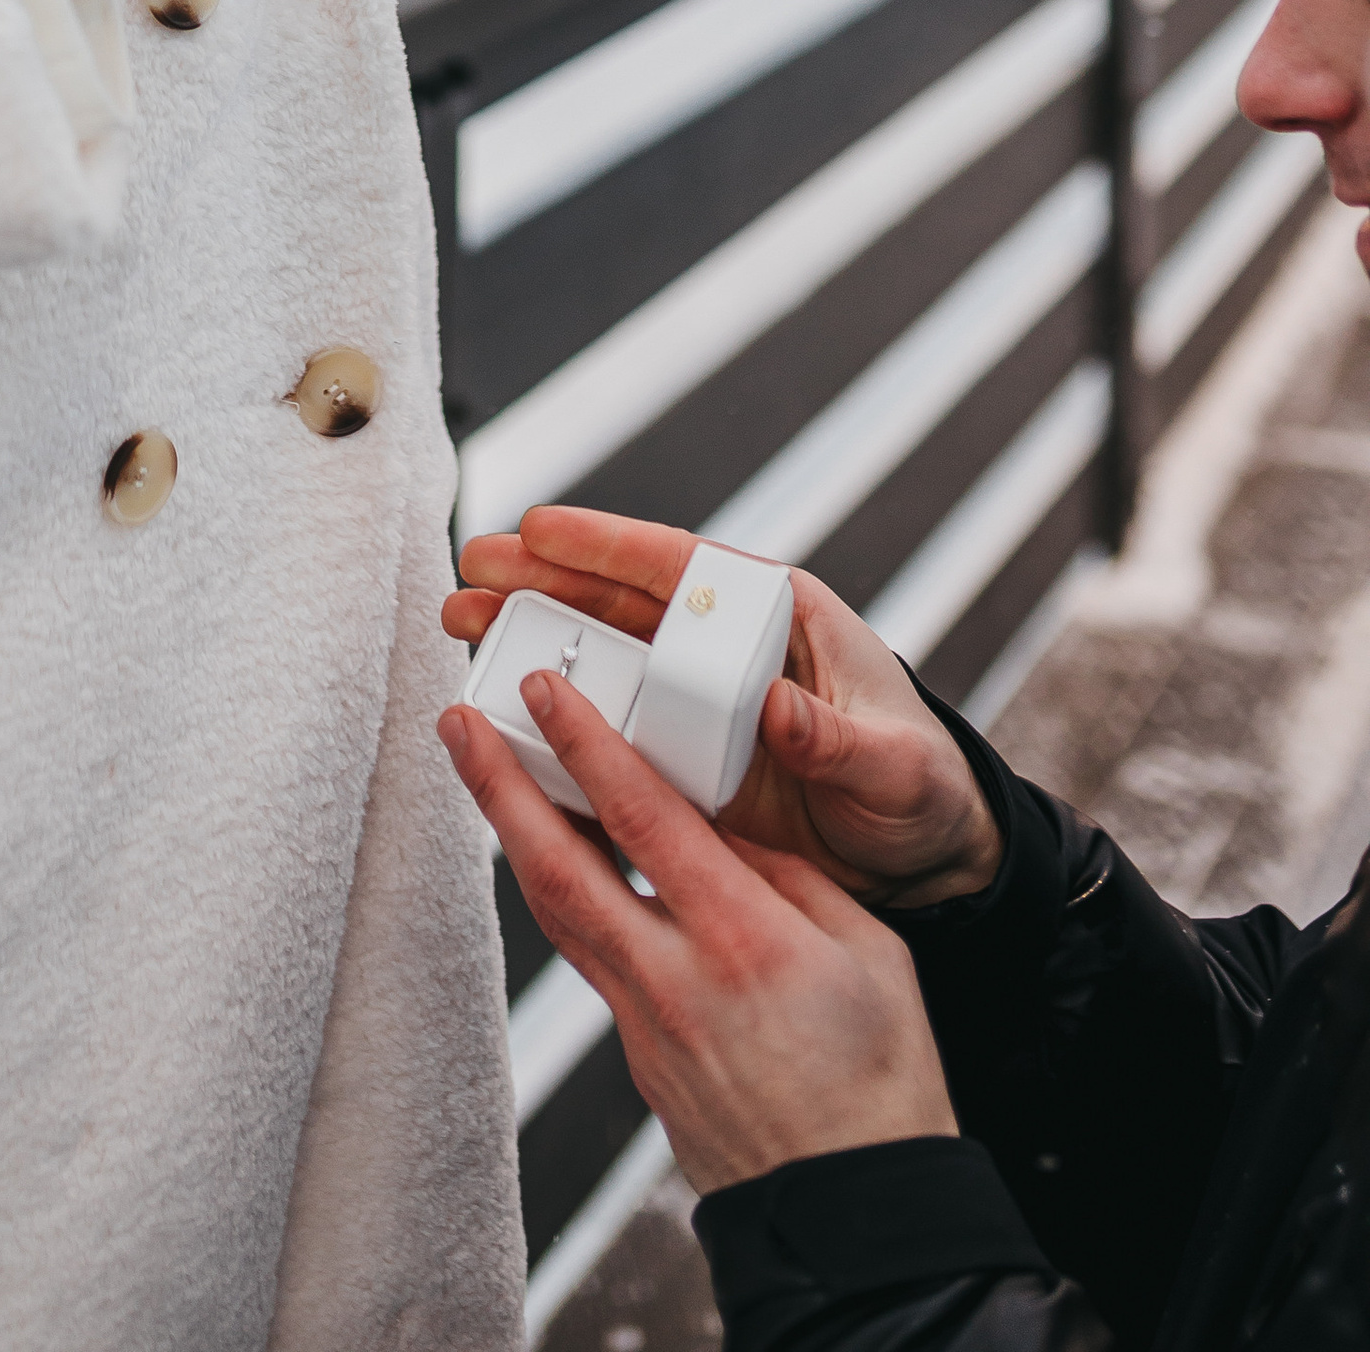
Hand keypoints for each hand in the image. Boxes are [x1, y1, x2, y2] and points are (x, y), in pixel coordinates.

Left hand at [441, 677, 956, 1195]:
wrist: (855, 1213)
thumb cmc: (883, 1084)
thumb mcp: (870, 952)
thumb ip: (788, 878)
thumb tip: (722, 832)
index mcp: (742, 939)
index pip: (642, 819)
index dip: (585, 745)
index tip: (544, 691)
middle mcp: (675, 979)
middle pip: (559, 865)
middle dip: (499, 784)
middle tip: (458, 720)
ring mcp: (646, 1025)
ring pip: (557, 913)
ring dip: (511, 835)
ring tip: (482, 772)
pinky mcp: (639, 1058)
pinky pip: (589, 958)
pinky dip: (560, 898)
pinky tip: (553, 861)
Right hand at [446, 507, 1000, 907]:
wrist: (927, 862)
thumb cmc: (922, 791)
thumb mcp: (893, 764)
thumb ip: (835, 737)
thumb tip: (775, 706)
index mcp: (778, 619)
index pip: (685, 566)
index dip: (609, 544)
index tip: (541, 529)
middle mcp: (727, 648)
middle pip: (621, 600)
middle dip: (542, 578)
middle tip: (471, 568)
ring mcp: (699, 701)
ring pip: (602, 655)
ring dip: (533, 634)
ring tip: (464, 625)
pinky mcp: (684, 757)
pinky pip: (611, 726)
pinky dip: (557, 714)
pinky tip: (505, 709)